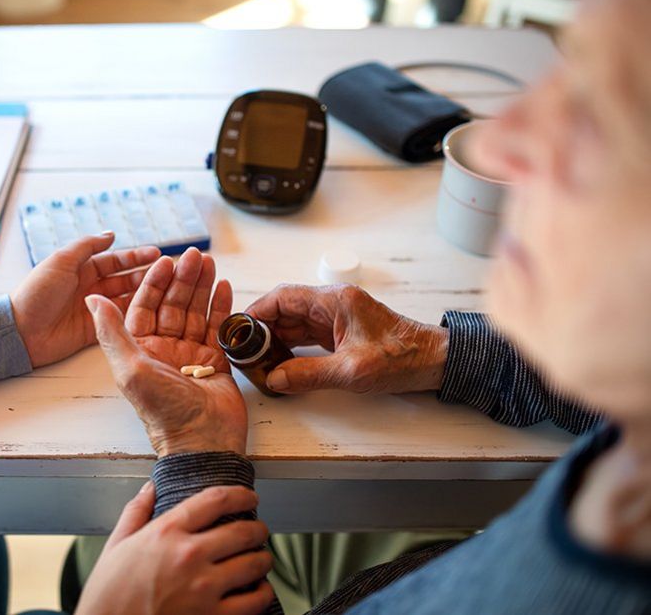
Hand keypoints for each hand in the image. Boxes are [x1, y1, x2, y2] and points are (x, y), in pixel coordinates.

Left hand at [11, 232, 159, 367]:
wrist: (21, 330)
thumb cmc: (37, 293)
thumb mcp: (61, 261)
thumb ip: (87, 246)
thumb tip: (111, 234)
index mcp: (80, 268)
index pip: (114, 260)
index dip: (135, 257)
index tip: (156, 254)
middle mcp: (89, 287)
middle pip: (124, 279)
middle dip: (145, 275)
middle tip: (169, 273)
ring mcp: (93, 308)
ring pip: (125, 298)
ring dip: (144, 293)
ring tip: (166, 290)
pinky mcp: (94, 329)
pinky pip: (119, 320)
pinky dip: (134, 315)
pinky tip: (151, 311)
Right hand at [76, 483, 274, 614]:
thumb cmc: (109, 594)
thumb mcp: (116, 545)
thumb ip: (136, 512)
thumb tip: (150, 487)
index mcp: (166, 532)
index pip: (216, 501)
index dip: (240, 495)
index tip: (249, 498)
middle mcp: (189, 556)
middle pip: (244, 531)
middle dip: (258, 529)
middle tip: (258, 531)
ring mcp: (203, 588)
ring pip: (255, 564)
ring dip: (263, 559)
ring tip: (259, 559)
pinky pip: (255, 601)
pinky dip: (262, 593)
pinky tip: (257, 590)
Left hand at [86, 248, 245, 455]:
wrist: (202, 439)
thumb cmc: (164, 411)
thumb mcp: (130, 368)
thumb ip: (112, 331)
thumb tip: (90, 299)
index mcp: (140, 350)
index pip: (145, 307)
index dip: (154, 283)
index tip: (164, 261)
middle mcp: (164, 350)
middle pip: (172, 305)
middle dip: (182, 279)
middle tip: (193, 255)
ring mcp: (190, 354)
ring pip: (195, 311)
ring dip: (201, 286)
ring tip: (209, 263)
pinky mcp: (214, 361)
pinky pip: (216, 327)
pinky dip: (220, 306)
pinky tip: (222, 285)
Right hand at [245, 284, 448, 394]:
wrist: (436, 361)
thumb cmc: (403, 357)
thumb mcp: (351, 371)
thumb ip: (309, 374)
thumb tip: (276, 379)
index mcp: (335, 301)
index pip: (283, 297)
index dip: (257, 311)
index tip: (239, 329)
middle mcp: (334, 304)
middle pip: (285, 309)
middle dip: (262, 328)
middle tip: (243, 349)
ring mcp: (337, 318)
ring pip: (294, 322)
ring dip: (275, 339)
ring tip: (257, 358)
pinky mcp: (341, 332)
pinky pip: (307, 334)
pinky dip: (290, 346)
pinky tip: (280, 361)